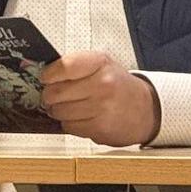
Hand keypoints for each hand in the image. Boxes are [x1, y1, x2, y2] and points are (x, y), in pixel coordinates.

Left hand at [40, 51, 160, 146]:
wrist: (146, 109)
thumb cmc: (118, 86)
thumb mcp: (101, 65)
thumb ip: (74, 66)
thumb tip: (44, 73)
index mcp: (100, 63)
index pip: (64, 66)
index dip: (49, 74)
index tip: (46, 78)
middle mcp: (103, 84)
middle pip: (56, 92)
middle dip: (50, 95)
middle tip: (54, 95)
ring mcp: (102, 107)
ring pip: (59, 111)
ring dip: (58, 111)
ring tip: (70, 106)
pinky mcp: (100, 128)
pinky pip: (68, 126)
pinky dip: (69, 124)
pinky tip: (81, 117)